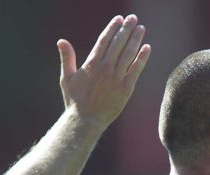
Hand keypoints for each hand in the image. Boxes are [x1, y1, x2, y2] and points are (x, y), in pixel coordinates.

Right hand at [57, 14, 150, 128]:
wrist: (86, 120)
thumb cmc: (75, 100)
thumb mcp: (66, 78)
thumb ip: (67, 58)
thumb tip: (61, 41)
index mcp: (92, 63)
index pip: (104, 40)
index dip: (112, 28)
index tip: (119, 19)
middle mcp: (106, 68)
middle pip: (118, 43)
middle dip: (126, 29)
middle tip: (132, 18)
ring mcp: (117, 78)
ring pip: (129, 54)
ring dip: (136, 39)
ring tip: (141, 28)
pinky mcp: (126, 88)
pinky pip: (136, 69)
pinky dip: (142, 58)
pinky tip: (147, 47)